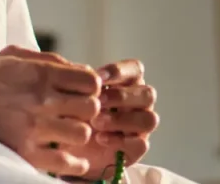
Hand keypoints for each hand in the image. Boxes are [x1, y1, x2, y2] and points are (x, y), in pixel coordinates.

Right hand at [0, 45, 102, 177]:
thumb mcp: (13, 57)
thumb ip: (49, 60)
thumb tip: (81, 69)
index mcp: (40, 74)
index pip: (90, 81)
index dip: (90, 87)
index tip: (80, 92)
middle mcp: (41, 100)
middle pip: (91, 108)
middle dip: (87, 110)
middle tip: (74, 113)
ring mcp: (34, 128)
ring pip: (82, 134)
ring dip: (77, 134)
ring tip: (66, 133)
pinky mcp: (25, 153)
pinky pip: (67, 162)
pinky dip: (74, 163)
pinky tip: (68, 156)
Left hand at [68, 59, 158, 180]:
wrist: (71, 146)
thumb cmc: (73, 114)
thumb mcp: (73, 96)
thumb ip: (82, 82)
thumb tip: (87, 72)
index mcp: (127, 84)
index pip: (135, 70)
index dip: (120, 71)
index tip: (98, 78)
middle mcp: (139, 104)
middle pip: (148, 94)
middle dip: (122, 97)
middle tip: (98, 101)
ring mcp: (141, 128)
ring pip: (149, 119)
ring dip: (122, 120)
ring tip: (96, 122)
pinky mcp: (136, 150)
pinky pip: (141, 144)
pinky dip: (120, 140)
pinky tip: (100, 138)